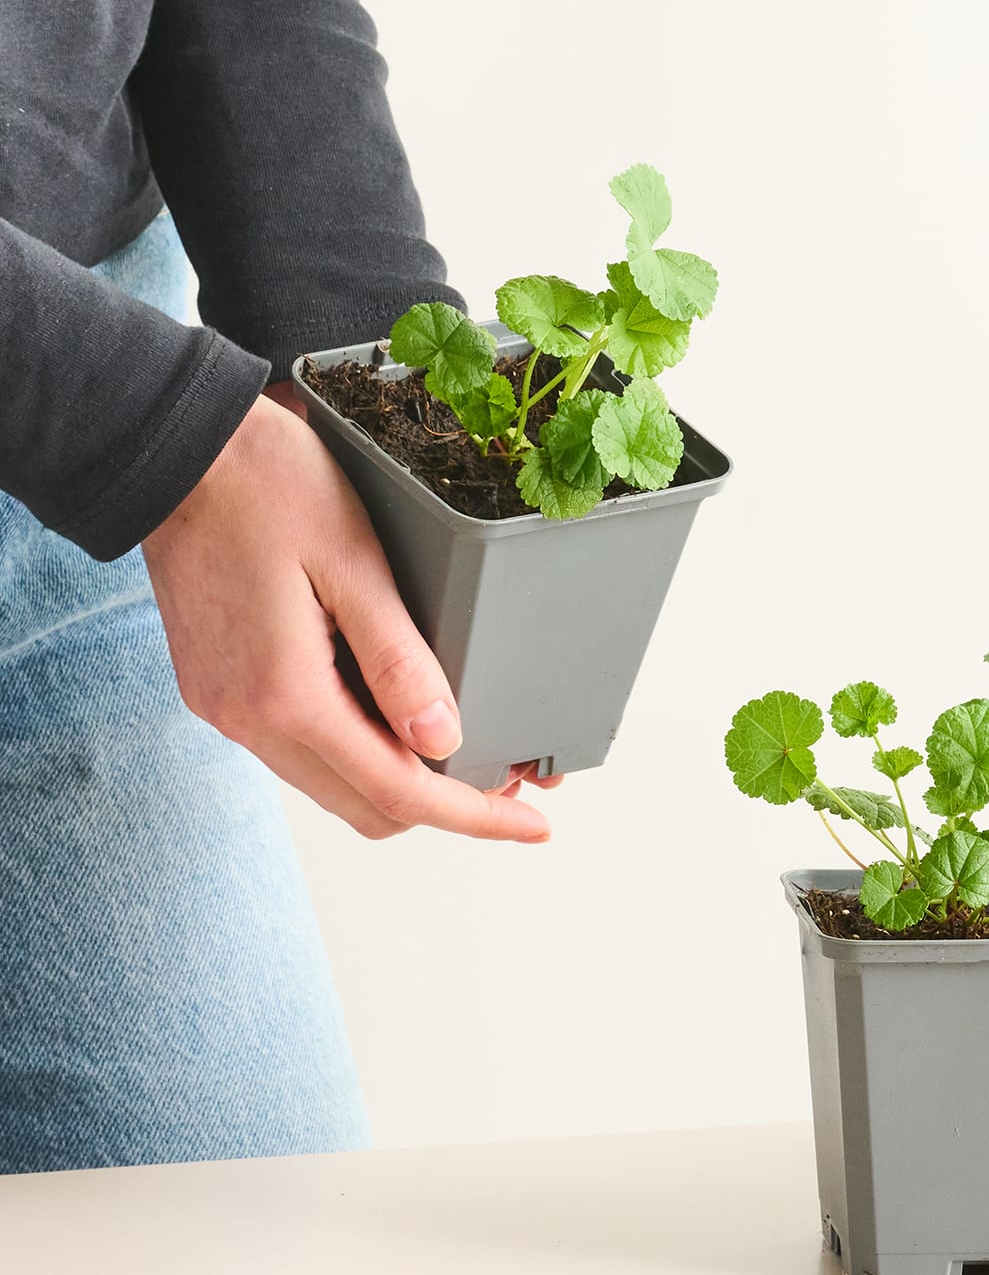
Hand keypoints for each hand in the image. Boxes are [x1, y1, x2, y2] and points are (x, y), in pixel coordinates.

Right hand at [142, 387, 553, 841]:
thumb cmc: (267, 486)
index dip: (475, 816)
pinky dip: (358, 752)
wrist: (169, 449)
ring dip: (400, 782)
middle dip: (445, 807)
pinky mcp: (218, 691)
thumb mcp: (354, 562)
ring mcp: (226, 711)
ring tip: (463, 748)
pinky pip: (301, 752)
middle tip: (507, 780)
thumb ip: (400, 659)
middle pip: (367, 808)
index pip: (400, 792)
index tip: (533, 826)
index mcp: (286, 697)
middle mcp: (248, 722)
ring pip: (333, 786)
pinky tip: (398, 718)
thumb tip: (444, 740)